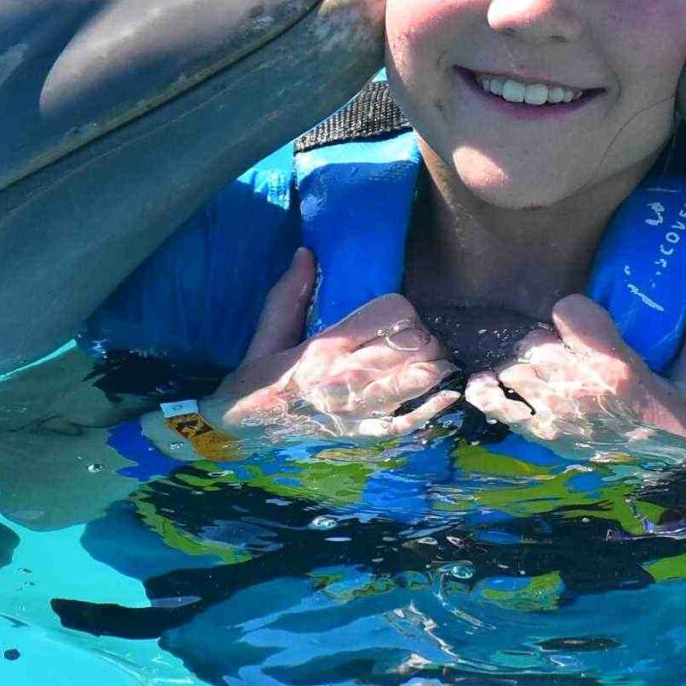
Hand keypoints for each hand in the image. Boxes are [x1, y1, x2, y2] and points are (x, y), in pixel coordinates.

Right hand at [167, 249, 458, 453]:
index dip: (406, 312)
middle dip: (428, 339)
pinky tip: (446, 397)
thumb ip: (290, 292)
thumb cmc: (256, 375)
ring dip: (435, 369)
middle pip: (412, 346)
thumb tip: (306, 251)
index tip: (403, 316)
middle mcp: (344, 377)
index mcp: (326, 346)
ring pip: (415, 381)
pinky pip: (404, 422)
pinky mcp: (358, 434)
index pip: (391, 315)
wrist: (239, 429)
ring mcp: (354, 409)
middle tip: (426, 339)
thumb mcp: (267, 331)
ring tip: (439, 363)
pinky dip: (429, 410)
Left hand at [463, 294, 685, 464]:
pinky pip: (497, 407)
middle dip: (549, 340)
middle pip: (534, 338)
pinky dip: (488, 393)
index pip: (567, 309)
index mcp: (615, 367)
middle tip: (570, 353)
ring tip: (544, 373)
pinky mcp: (544, 439)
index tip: (590, 323)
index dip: (577, 312)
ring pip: (513, 367)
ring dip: (524, 365)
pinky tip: (493, 385)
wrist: (684, 493)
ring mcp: (555, 416)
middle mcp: (577, 387)